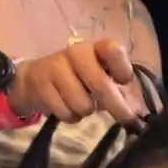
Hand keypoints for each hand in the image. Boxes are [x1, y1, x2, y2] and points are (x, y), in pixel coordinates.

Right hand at [8, 40, 143, 125]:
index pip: (113, 50)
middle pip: (101, 84)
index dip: (122, 69)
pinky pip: (66, 113)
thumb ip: (115, 86)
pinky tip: (66, 107)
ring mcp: (56, 67)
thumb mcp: (97, 75)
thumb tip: (136, 112)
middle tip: (127, 119)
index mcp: (94, 48)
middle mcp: (76, 53)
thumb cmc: (76, 78)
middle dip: (117, 106)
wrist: (32, 79)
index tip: (124, 81)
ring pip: (83, 104)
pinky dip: (70, 116)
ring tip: (81, 104)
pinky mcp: (41, 85)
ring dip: (86, 111)